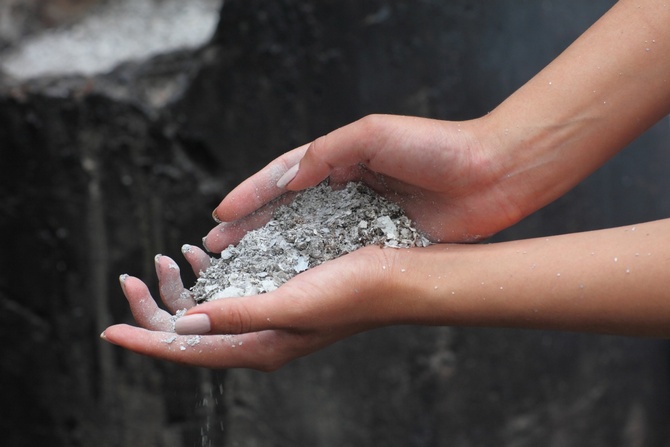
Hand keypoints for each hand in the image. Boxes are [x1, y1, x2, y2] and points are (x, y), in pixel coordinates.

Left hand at [102, 244, 404, 369]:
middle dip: (155, 307)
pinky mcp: (276, 295)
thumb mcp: (291, 306)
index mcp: (258, 345)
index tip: (109, 330)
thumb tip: (185, 325)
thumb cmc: (351, 293)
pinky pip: (228, 292)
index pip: (188, 350)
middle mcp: (257, 336)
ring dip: (179, 288)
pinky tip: (201, 256)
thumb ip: (238, 316)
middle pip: (190, 331)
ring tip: (166, 257)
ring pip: (206, 310)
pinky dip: (208, 276)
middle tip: (132, 275)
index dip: (146, 340)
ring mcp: (266, 316)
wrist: (394, 279)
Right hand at [204, 114, 521, 249]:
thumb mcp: (374, 133)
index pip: (283, 177)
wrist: (495, 173)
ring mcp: (361, 217)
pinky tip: (291, 282)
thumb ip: (326, 152)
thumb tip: (285, 177)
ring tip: (242, 268)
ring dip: (273, 252)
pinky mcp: (381, 241)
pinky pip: (338, 256)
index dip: (250, 195)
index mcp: (339, 158)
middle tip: (216, 249)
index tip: (220, 215)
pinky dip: (313, 269)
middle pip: (286, 212)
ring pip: (307, 238)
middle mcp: (345, 188)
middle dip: (250, 229)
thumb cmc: (438, 145)